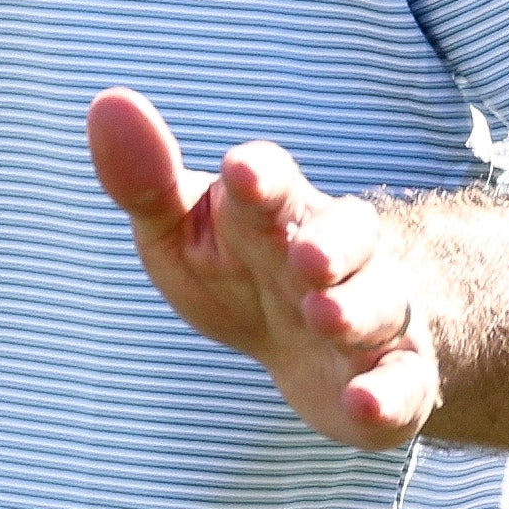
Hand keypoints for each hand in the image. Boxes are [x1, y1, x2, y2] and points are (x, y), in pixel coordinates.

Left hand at [85, 88, 447, 449]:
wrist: (319, 345)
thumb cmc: (240, 270)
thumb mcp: (182, 230)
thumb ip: (144, 181)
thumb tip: (108, 103)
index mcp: (276, 213)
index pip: (273, 184)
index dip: (260, 178)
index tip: (239, 171)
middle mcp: (336, 256)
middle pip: (348, 236)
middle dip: (332, 244)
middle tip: (307, 257)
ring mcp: (372, 317)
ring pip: (379, 305)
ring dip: (356, 310)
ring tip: (326, 317)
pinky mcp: (393, 380)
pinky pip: (400, 386)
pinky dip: (387, 396)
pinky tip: (365, 405)